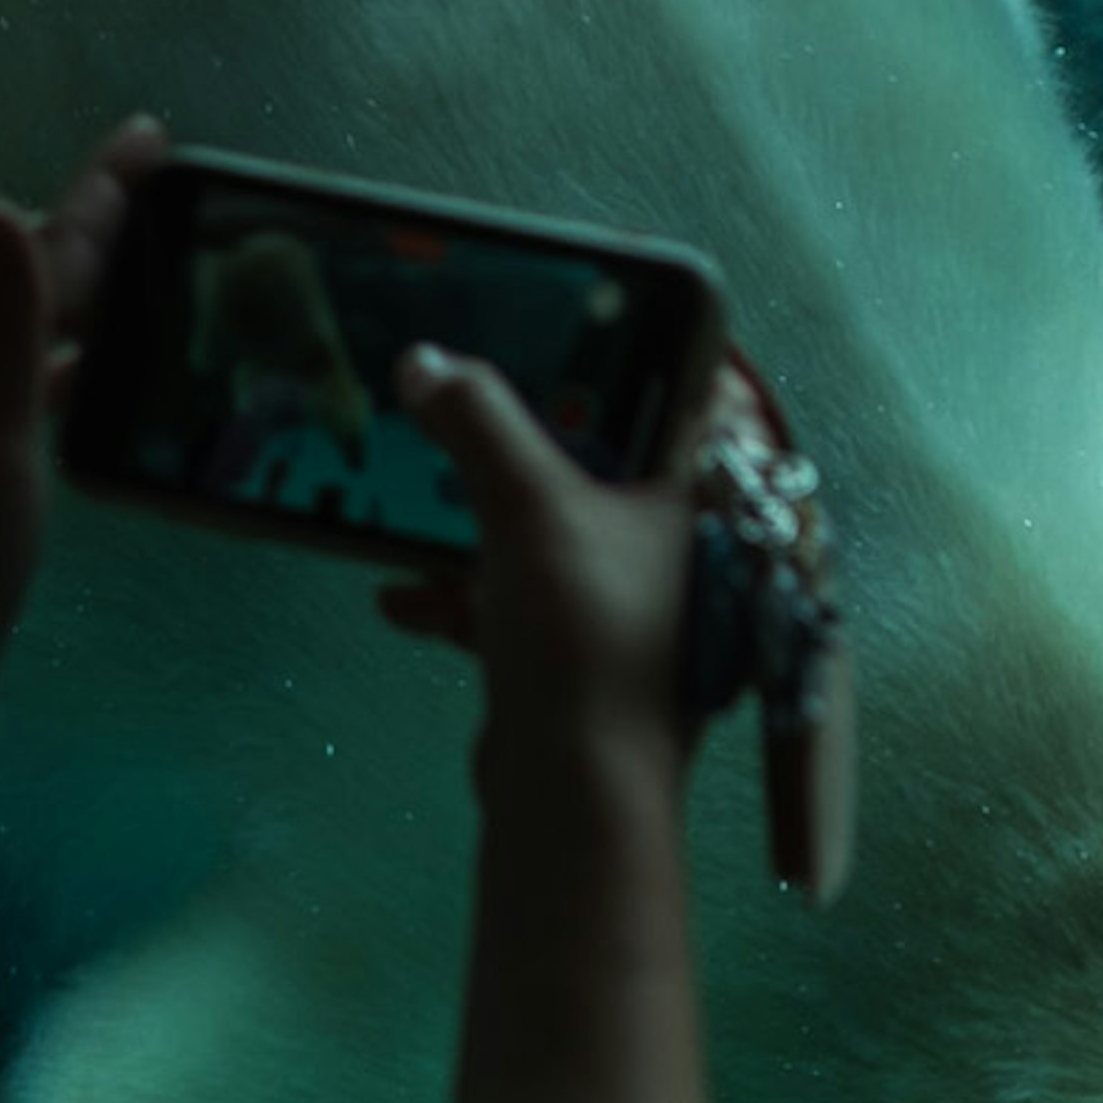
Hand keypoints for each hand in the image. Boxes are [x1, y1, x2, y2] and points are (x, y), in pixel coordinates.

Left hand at [0, 112, 169, 818]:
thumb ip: (1, 328)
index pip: (41, 252)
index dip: (97, 194)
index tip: (153, 140)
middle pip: (39, 284)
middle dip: (100, 235)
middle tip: (166, 202)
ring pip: (43, 344)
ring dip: (93, 307)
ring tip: (152, 287)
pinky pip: (48, 407)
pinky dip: (84, 383)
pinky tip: (106, 400)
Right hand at [376, 332, 749, 781]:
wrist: (576, 791)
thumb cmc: (585, 637)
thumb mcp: (528, 502)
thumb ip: (478, 421)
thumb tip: (425, 363)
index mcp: (702, 499)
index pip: (694, 391)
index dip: (645, 345)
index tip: (588, 311)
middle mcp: (680, 550)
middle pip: (602, 460)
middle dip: (524, 439)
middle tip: (466, 395)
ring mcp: (631, 610)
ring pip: (549, 533)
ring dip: (475, 523)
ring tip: (415, 501)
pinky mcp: (582, 661)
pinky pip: (518, 604)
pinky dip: (462, 599)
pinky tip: (400, 600)